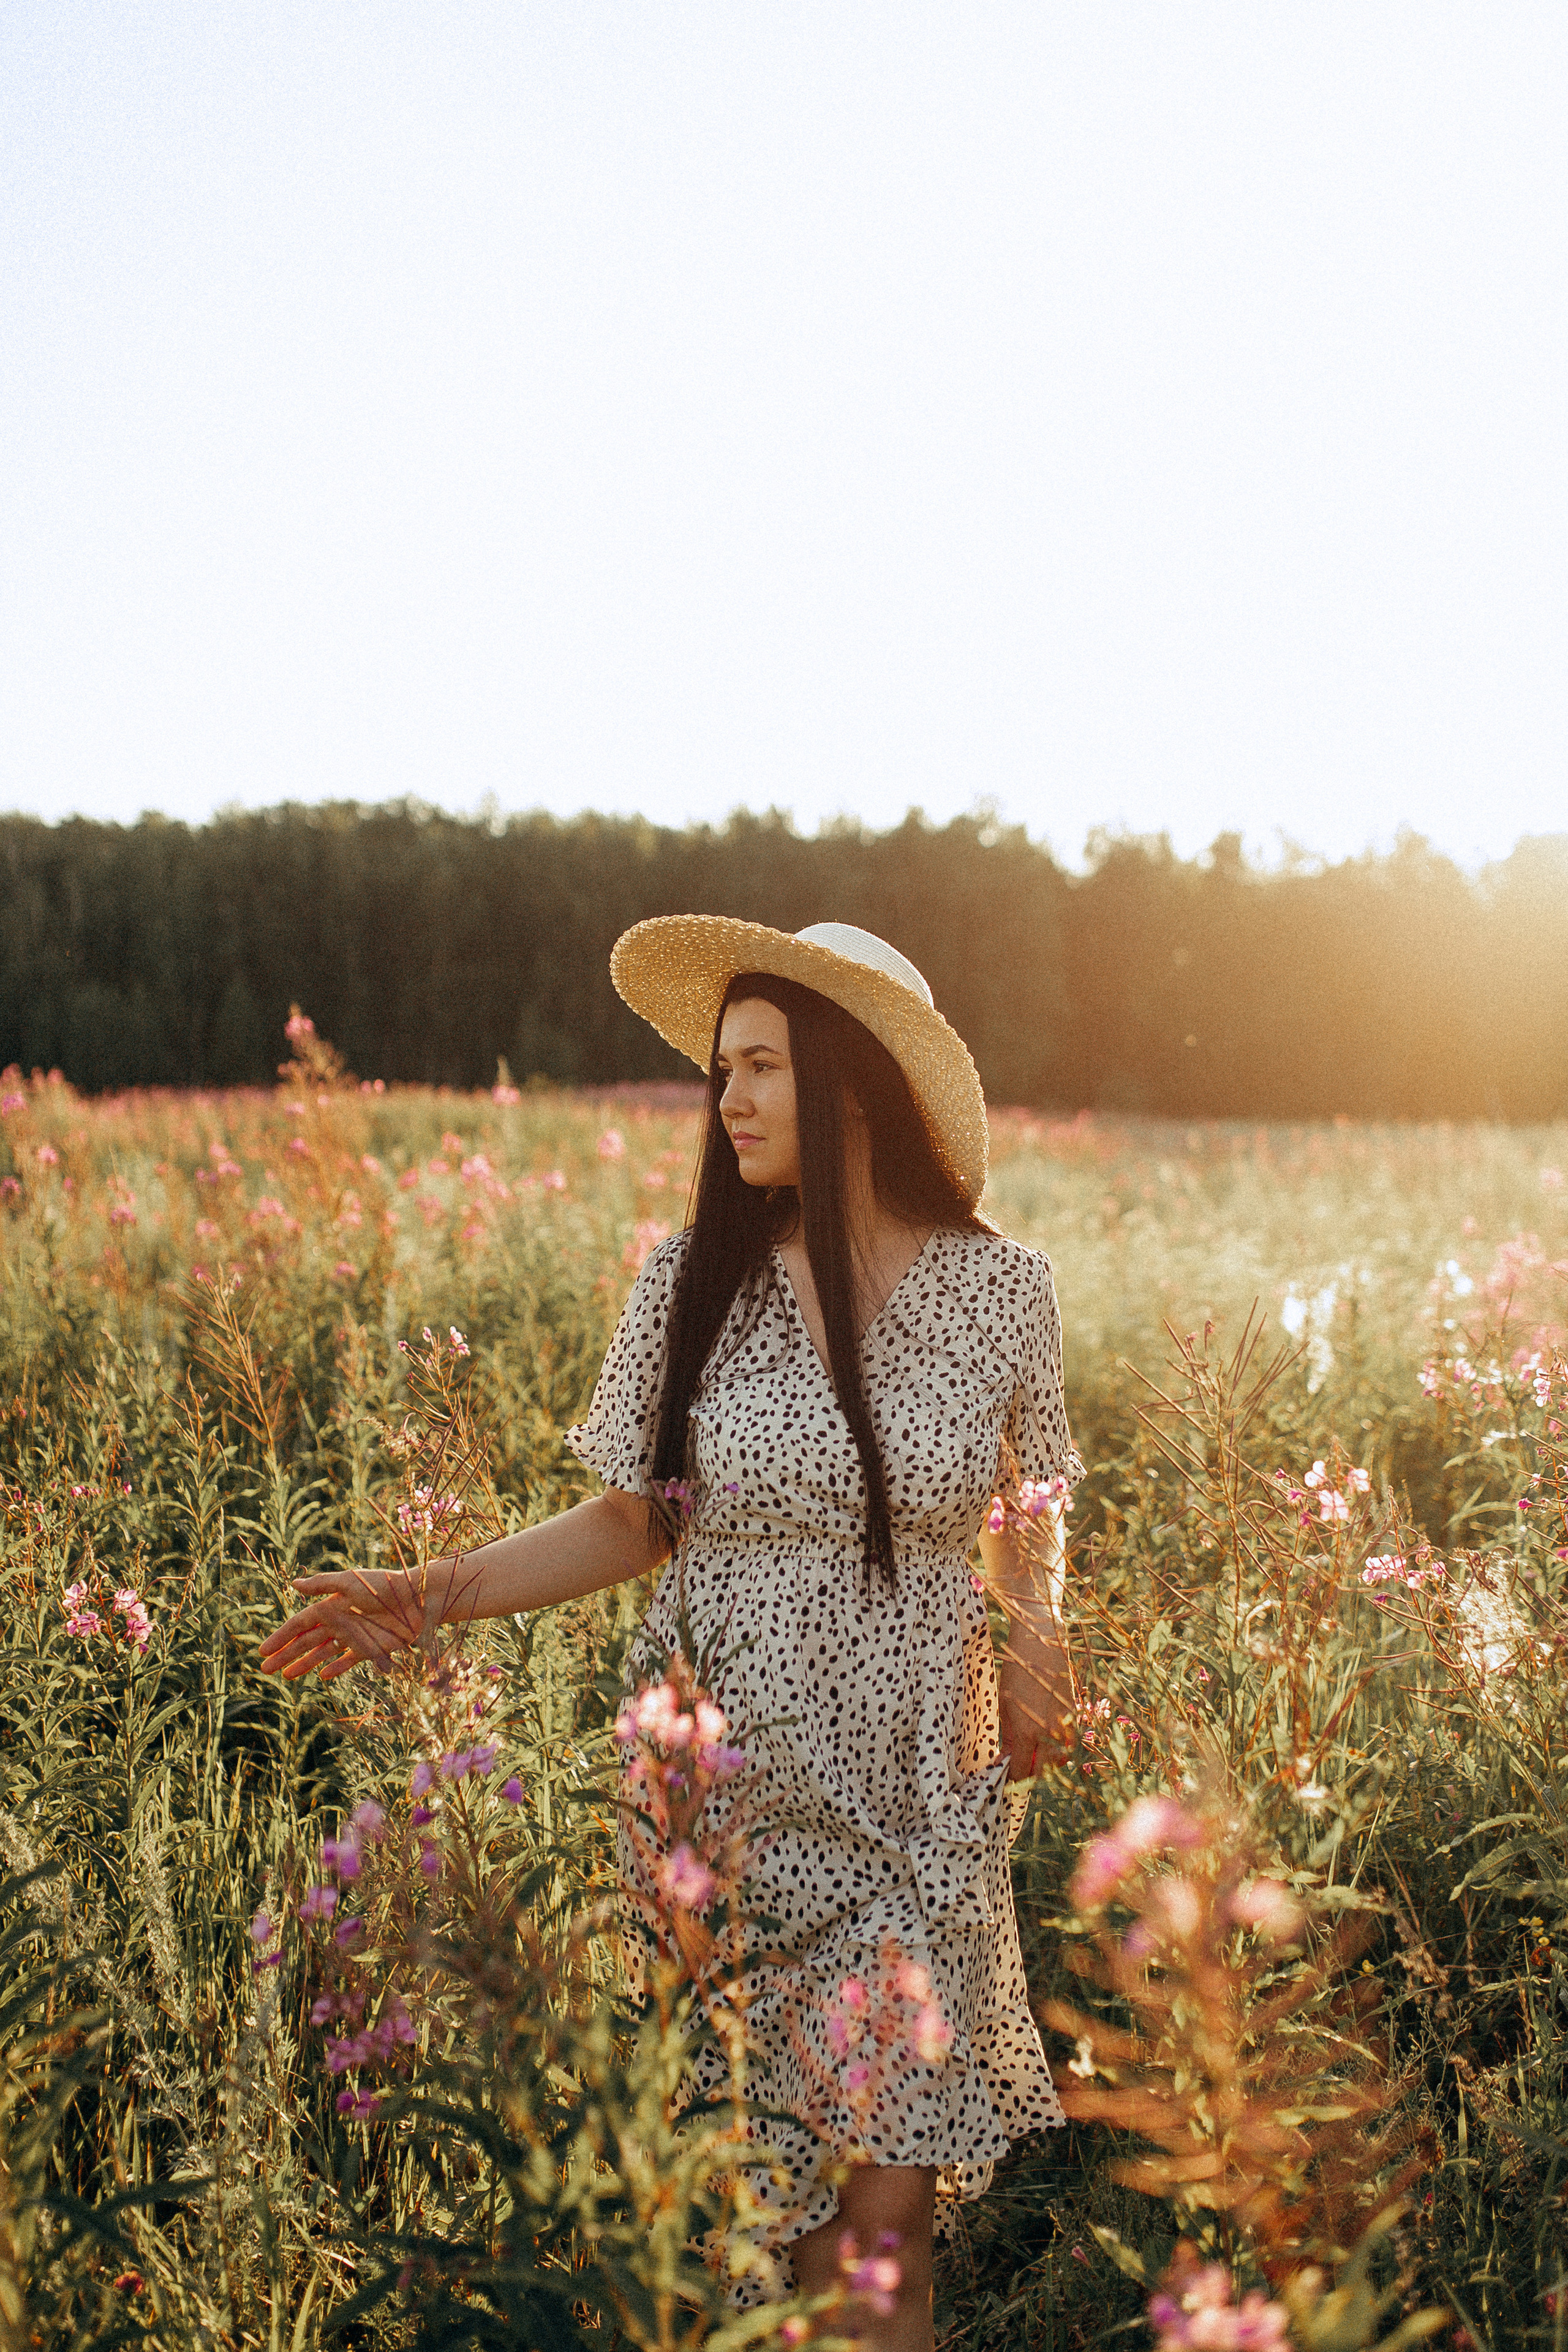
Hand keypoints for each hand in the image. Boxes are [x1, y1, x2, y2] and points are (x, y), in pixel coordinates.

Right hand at [257, 1557, 475, 1681]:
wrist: (418, 1599)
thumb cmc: (383, 1585)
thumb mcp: (350, 1582)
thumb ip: (322, 1585)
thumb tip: (293, 1584)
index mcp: (331, 1605)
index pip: (299, 1625)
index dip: (281, 1637)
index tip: (263, 1651)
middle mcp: (339, 1622)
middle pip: (306, 1642)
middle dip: (285, 1655)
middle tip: (265, 1670)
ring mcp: (354, 1636)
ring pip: (322, 1654)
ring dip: (304, 1664)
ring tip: (285, 1676)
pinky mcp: (370, 1648)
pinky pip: (348, 1661)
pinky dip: (335, 1668)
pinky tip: (321, 1676)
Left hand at [996, 1598, 1071, 1781]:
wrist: (1042, 1644)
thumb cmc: (1016, 1670)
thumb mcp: (1004, 1704)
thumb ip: (1008, 1736)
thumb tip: (1007, 1759)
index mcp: (1025, 1731)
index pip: (1021, 1771)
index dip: (1013, 1778)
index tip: (1007, 1777)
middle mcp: (1048, 1733)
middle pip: (1042, 1771)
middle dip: (1030, 1773)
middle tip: (1020, 1766)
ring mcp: (1064, 1725)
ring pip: (1059, 1759)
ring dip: (1047, 1761)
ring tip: (1034, 1752)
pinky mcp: (1075, 1715)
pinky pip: (1070, 1742)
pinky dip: (1060, 1746)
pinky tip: (1048, 1738)